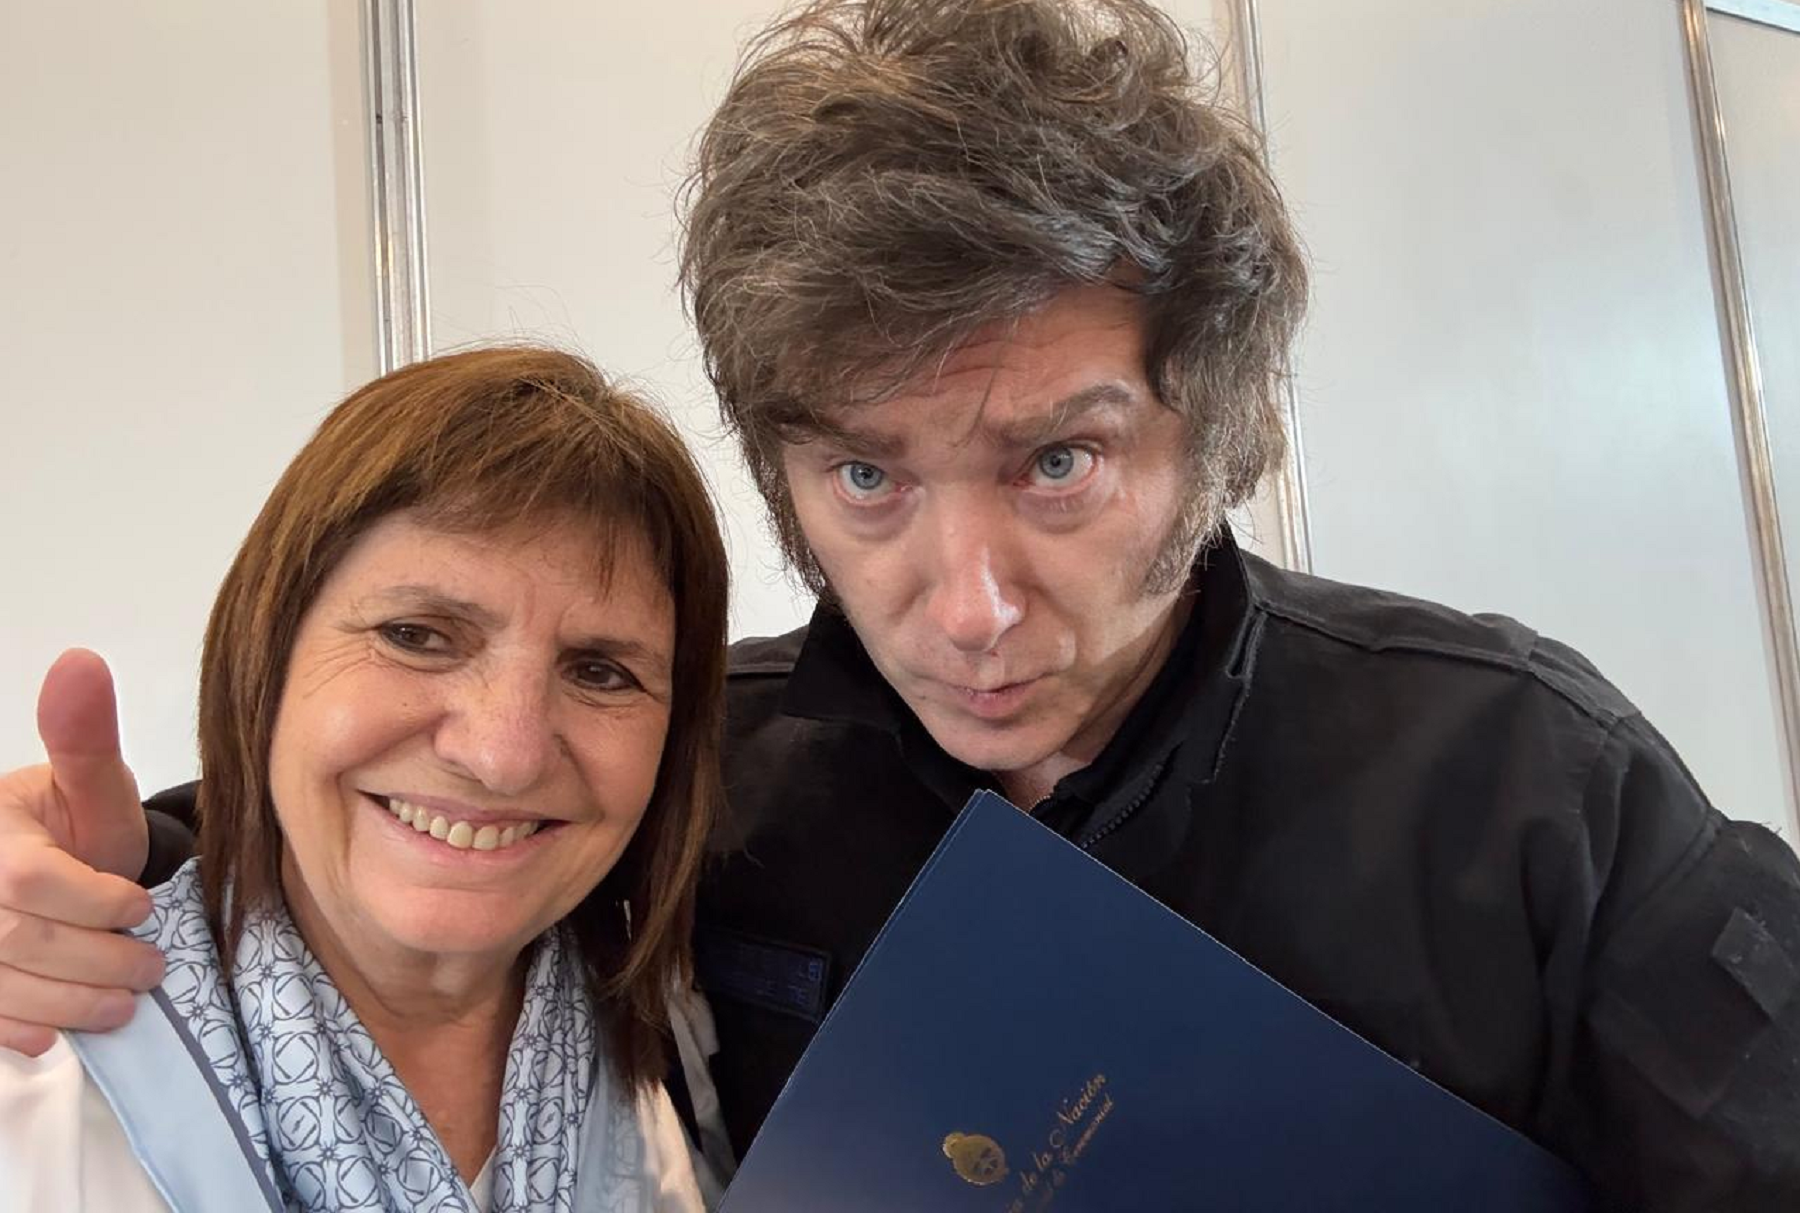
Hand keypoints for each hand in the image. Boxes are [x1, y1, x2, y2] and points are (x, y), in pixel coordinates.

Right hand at [0, 650, 164, 1054]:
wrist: (55, 868)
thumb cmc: (77, 826)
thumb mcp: (94, 785)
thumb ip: (87, 738)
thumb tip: (80, 663)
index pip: (29, 881)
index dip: (95, 901)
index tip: (141, 907)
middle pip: (17, 938)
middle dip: (96, 961)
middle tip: (149, 969)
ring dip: (69, 1003)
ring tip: (123, 1002)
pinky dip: (15, 1030)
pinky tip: (53, 1031)